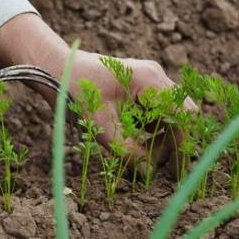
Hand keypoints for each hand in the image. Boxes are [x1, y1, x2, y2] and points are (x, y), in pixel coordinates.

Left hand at [68, 52, 197, 176]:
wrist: (57, 67)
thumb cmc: (76, 90)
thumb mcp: (100, 124)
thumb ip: (126, 149)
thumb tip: (149, 172)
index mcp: (149, 80)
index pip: (181, 116)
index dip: (180, 146)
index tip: (175, 171)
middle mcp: (154, 76)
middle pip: (182, 113)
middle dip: (174, 141)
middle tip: (164, 168)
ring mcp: (149, 78)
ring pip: (170, 113)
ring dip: (162, 136)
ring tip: (144, 156)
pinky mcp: (140, 85)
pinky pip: (156, 110)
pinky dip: (152, 128)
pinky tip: (135, 141)